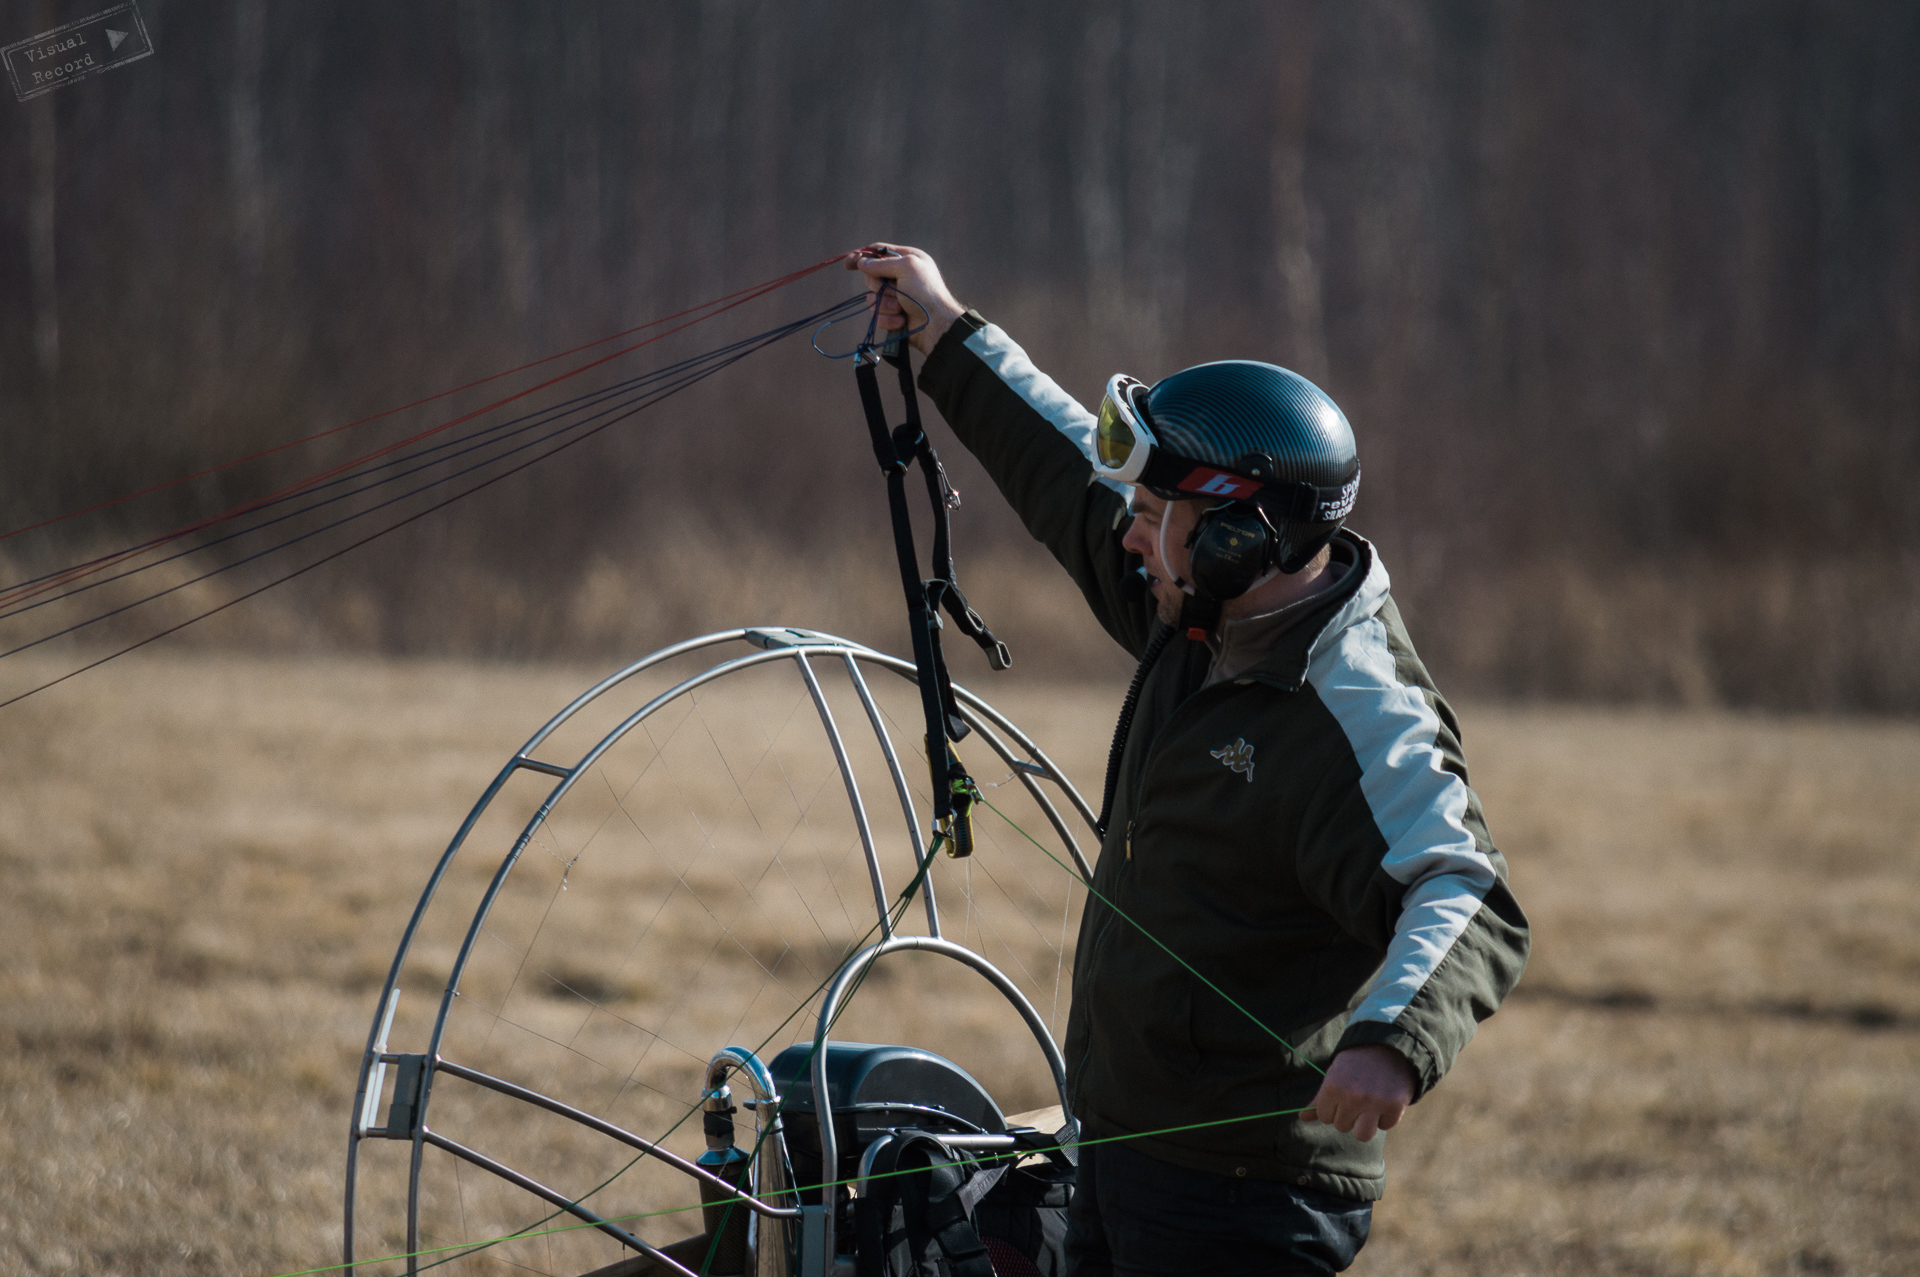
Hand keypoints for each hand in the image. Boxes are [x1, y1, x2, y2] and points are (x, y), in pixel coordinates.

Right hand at [845, 243, 965, 355]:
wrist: (936, 325)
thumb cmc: (926, 292)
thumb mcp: (906, 267)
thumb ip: (882, 263)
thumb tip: (861, 262)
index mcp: (906, 259)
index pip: (878, 252)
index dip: (862, 257)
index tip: (848, 264)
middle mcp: (900, 276)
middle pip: (871, 276)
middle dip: (880, 286)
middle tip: (894, 290)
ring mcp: (895, 296)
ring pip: (872, 298)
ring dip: (886, 304)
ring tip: (901, 309)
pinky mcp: (892, 315)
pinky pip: (877, 315)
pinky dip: (888, 319)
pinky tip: (902, 321)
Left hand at [1299, 1044, 1415, 1141]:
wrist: (1386, 1046)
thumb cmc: (1355, 1064)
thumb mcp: (1333, 1076)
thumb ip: (1319, 1100)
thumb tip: (1301, 1117)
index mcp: (1332, 1087)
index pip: (1325, 1117)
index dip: (1333, 1108)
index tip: (1342, 1095)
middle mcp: (1352, 1096)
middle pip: (1342, 1127)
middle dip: (1350, 1115)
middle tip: (1358, 1097)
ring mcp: (1375, 1102)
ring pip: (1362, 1135)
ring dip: (1366, 1124)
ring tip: (1370, 1107)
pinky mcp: (1395, 1106)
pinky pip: (1385, 1126)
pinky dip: (1386, 1116)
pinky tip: (1386, 1099)